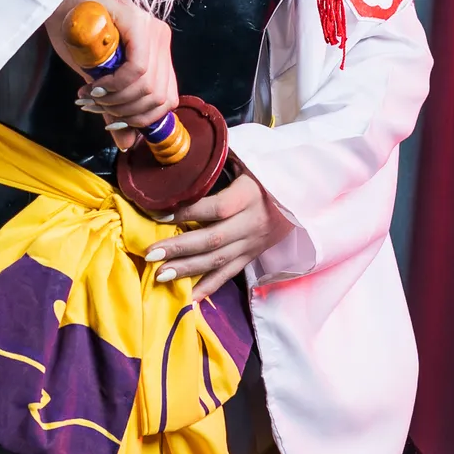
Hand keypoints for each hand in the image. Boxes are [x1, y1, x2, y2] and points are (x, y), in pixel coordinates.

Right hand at [44, 0, 177, 148]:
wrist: (57, 4)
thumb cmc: (76, 37)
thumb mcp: (100, 80)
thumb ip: (117, 108)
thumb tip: (127, 143)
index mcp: (158, 52)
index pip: (167, 98)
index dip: (142, 119)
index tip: (114, 122)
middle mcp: (161, 39)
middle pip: (160, 96)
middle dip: (126, 112)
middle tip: (97, 109)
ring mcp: (152, 29)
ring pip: (149, 86)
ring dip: (117, 100)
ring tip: (92, 97)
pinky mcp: (138, 23)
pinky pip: (137, 68)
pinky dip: (116, 85)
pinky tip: (96, 86)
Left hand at [143, 168, 279, 297]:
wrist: (303, 195)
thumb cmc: (264, 174)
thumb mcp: (248, 161)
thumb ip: (219, 160)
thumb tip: (184, 155)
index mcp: (250, 196)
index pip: (216, 208)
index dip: (188, 212)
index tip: (159, 215)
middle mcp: (252, 224)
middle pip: (213, 240)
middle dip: (179, 249)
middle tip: (150, 254)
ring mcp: (252, 244)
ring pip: (218, 261)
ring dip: (188, 270)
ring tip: (160, 276)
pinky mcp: (252, 257)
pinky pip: (228, 275)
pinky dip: (208, 289)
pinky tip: (188, 299)